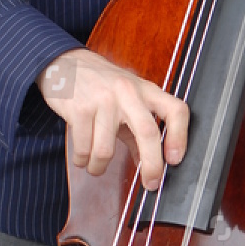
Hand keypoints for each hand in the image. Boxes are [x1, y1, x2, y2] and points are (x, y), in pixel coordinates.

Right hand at [37, 49, 188, 191]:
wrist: (64, 62)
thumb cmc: (101, 85)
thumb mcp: (127, 102)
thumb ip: (139, 133)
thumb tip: (149, 166)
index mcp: (146, 90)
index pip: (175, 110)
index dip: (180, 137)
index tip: (174, 160)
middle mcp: (128, 92)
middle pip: (147, 132)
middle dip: (152, 165)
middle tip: (151, 183)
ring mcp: (102, 100)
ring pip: (106, 151)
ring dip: (99, 167)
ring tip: (95, 166)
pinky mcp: (78, 108)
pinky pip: (83, 149)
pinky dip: (82, 161)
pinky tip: (82, 158)